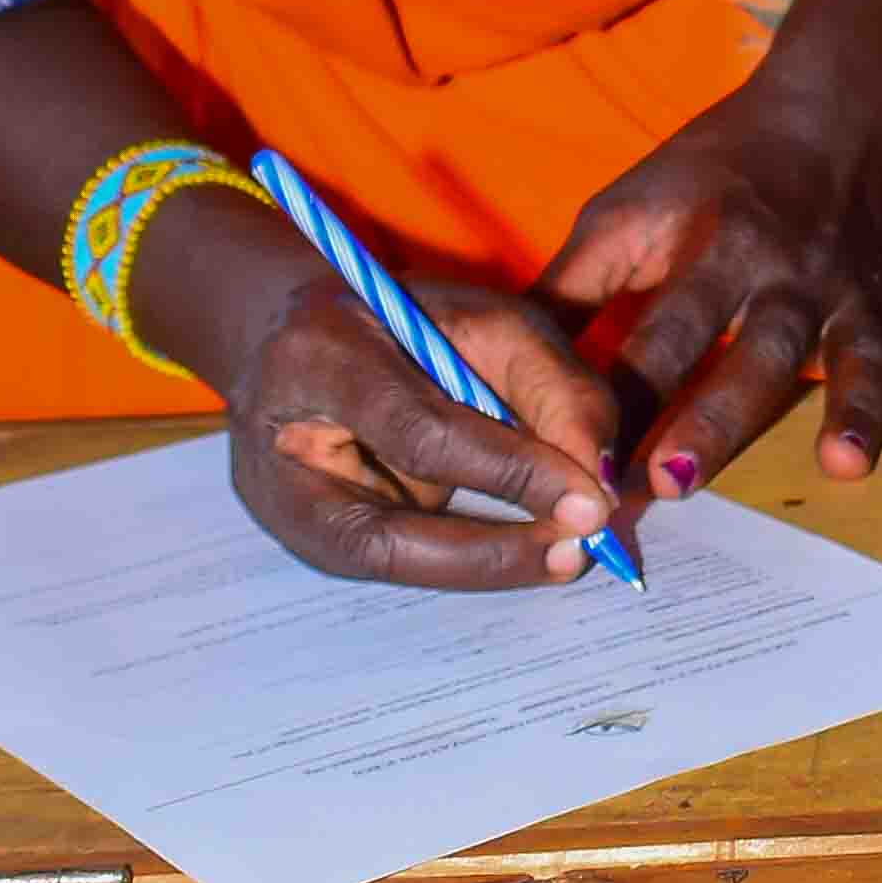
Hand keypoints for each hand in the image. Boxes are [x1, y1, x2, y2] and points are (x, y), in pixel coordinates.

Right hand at [202, 210, 626, 591]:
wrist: (298, 339)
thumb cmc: (402, 320)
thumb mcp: (484, 318)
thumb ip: (548, 383)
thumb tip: (602, 477)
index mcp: (318, 355)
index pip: (419, 431)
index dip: (509, 472)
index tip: (592, 500)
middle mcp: (279, 448)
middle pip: (387, 531)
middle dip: (495, 550)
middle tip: (580, 552)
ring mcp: (284, 507)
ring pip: (391, 563)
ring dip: (487, 565)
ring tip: (563, 557)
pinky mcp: (307, 539)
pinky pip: (399, 562)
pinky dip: (469, 561)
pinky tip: (526, 551)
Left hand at [546, 76, 881, 496]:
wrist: (820, 114)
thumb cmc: (704, 174)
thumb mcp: (625, 210)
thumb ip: (570, 291)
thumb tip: (493, 368)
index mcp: (707, 244)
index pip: (657, 329)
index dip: (618, 394)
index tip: (582, 459)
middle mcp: (782, 272)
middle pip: (750, 351)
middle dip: (714, 417)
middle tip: (671, 480)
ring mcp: (847, 291)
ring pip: (851, 355)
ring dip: (851, 409)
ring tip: (844, 466)